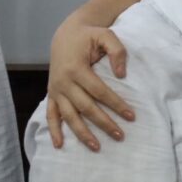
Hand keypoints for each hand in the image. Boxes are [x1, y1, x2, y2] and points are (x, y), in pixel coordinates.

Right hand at [46, 24, 133, 150]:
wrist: (65, 35)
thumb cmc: (89, 36)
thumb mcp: (105, 35)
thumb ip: (117, 51)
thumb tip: (122, 74)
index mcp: (76, 69)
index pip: (99, 91)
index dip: (116, 104)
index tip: (131, 116)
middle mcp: (63, 82)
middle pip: (85, 107)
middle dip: (103, 123)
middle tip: (120, 136)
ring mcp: (55, 90)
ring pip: (68, 116)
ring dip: (82, 133)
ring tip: (97, 147)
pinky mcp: (51, 94)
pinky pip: (50, 115)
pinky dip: (53, 130)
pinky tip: (59, 145)